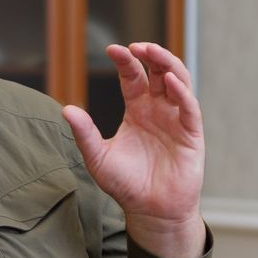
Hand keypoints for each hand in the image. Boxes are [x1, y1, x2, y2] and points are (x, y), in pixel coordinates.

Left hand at [62, 42, 205, 257]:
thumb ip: (85, 134)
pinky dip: (181, 91)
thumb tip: (67, 110)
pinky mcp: (191, 133)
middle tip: (136, 46)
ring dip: (167, 64)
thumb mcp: (98, 158)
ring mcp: (176, 119)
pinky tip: (170, 81)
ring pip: (178, 81)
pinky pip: (189, 107)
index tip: (111, 49)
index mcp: (137, 110)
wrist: (151, 212)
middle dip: (150, 54)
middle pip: (158, 71)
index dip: (125, 61)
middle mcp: (158, 110)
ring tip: (152, 53)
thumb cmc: (126, 185)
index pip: (133, 77)